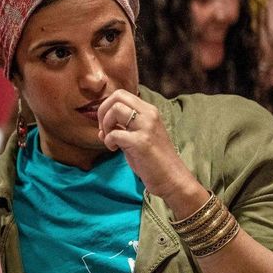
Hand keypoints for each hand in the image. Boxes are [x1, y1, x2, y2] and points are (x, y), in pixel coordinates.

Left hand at [97, 90, 206, 213]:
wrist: (171, 178)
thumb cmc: (152, 159)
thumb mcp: (138, 136)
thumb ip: (123, 127)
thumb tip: (101, 127)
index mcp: (149, 111)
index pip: (121, 94)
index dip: (106, 107)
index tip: (106, 125)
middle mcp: (150, 114)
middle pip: (117, 96)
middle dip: (103, 111)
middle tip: (104, 130)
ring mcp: (147, 127)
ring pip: (116, 110)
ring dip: (106, 125)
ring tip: (110, 140)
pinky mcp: (142, 142)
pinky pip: (115, 133)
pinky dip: (108, 141)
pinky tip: (114, 149)